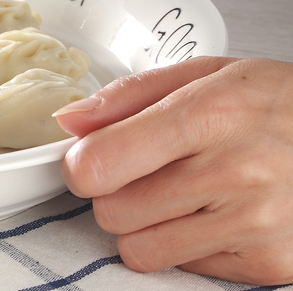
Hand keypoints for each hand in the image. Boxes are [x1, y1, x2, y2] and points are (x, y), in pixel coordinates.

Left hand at [55, 56, 292, 284]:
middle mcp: (234, 173)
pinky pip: (182, 267)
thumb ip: (127, 96)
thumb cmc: (274, 102)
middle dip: (112, 191)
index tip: (87, 157)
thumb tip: (68, 122)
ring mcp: (256, 225)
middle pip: (111, 210)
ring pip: (137, 248)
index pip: (102, 163)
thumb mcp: (205, 74)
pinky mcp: (271, 265)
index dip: (80, 164)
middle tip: (142, 170)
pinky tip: (211, 212)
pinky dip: (183, 243)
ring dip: (142, 222)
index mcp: (209, 115)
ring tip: (177, 191)